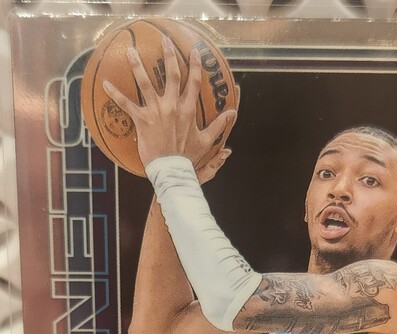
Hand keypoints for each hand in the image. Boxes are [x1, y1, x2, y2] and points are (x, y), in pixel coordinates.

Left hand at [103, 37, 236, 168]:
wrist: (172, 170)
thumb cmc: (189, 157)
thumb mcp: (207, 140)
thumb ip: (219, 125)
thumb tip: (233, 113)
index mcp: (188, 110)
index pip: (194, 83)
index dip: (196, 65)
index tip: (195, 52)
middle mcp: (172, 106)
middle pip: (171, 75)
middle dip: (169, 56)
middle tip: (164, 41)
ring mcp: (156, 112)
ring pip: (145, 83)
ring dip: (137, 65)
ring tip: (130, 51)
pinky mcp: (142, 120)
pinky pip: (126, 104)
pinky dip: (115, 94)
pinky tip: (104, 84)